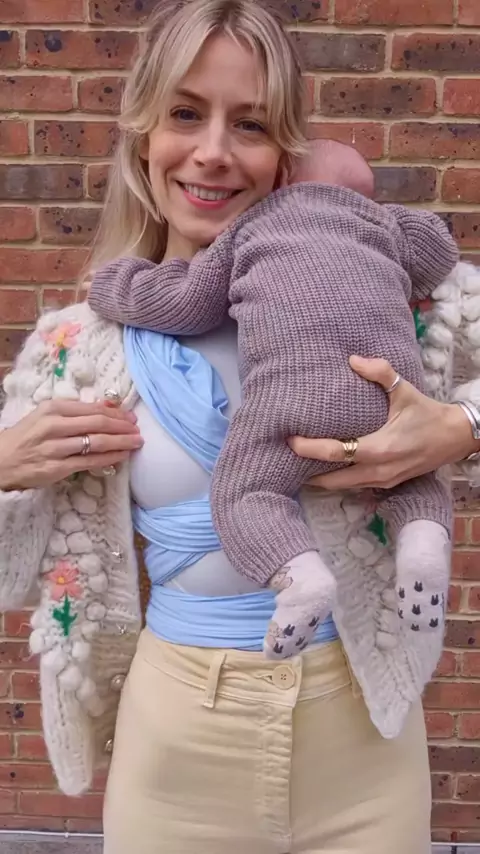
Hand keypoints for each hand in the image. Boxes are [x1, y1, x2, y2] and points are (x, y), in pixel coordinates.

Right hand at [0, 399, 143, 490]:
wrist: (1, 460)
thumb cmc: (27, 437)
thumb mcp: (47, 416)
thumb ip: (76, 412)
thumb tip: (109, 406)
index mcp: (53, 408)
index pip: (93, 409)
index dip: (116, 414)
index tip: (130, 417)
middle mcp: (54, 425)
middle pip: (98, 424)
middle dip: (123, 427)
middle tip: (138, 430)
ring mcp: (56, 447)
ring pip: (97, 442)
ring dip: (121, 443)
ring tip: (136, 442)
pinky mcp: (57, 467)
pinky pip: (89, 462)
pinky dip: (109, 458)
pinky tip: (121, 457)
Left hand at [289, 356, 476, 490]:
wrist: (456, 437)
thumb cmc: (428, 414)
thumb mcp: (405, 391)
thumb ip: (380, 372)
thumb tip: (353, 359)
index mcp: (379, 448)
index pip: (335, 452)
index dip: (309, 448)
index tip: (290, 440)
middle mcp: (378, 470)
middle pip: (332, 479)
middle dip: (308, 471)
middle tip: (287, 458)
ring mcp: (383, 481)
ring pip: (343, 486)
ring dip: (322, 477)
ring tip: (301, 465)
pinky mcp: (387, 484)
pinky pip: (356, 485)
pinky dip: (339, 478)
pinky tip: (328, 468)